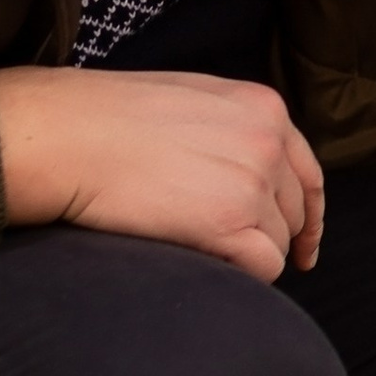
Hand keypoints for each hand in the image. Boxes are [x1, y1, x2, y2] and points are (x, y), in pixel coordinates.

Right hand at [0, 66, 325, 282]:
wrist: (68, 135)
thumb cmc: (108, 117)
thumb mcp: (192, 100)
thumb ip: (232, 129)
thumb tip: (246, 170)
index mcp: (265, 109)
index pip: (307, 172)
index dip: (307, 214)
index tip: (303, 242)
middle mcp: (268, 144)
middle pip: (294, 212)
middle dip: (272, 236)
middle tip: (237, 253)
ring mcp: (252, 184)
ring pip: (278, 244)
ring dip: (247, 254)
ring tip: (200, 249)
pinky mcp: (228, 224)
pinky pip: (263, 267)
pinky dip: (242, 275)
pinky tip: (206, 263)